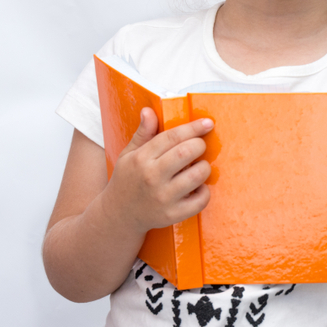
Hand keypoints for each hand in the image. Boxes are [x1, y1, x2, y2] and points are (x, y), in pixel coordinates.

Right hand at [103, 108, 213, 234]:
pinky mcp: (172, 215)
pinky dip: (204, 192)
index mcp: (141, 159)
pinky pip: (201, 200)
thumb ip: (143, 133)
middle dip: (200, 145)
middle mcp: (151, 177)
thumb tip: (148, 111)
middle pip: (186, 152)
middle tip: (199, 147)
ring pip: (197, 175)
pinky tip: (197, 188)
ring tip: (197, 167)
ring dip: (204, 167)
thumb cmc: (128, 180)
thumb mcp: (129, 154)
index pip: (172, 137)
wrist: (117, 216)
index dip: (193, 127)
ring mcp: (163, 198)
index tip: (208, 123)